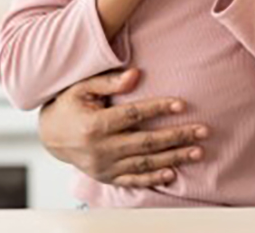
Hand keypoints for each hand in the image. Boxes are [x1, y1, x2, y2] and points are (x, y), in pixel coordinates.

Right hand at [38, 69, 209, 187]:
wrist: (51, 136)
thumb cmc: (70, 105)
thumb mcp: (83, 86)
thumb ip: (109, 80)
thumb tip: (135, 74)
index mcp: (94, 125)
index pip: (133, 115)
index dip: (158, 109)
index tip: (182, 104)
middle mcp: (99, 149)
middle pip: (145, 143)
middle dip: (177, 136)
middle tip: (202, 131)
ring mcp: (103, 166)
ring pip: (144, 163)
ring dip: (173, 157)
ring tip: (198, 151)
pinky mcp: (106, 176)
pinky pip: (133, 179)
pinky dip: (153, 178)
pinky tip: (173, 173)